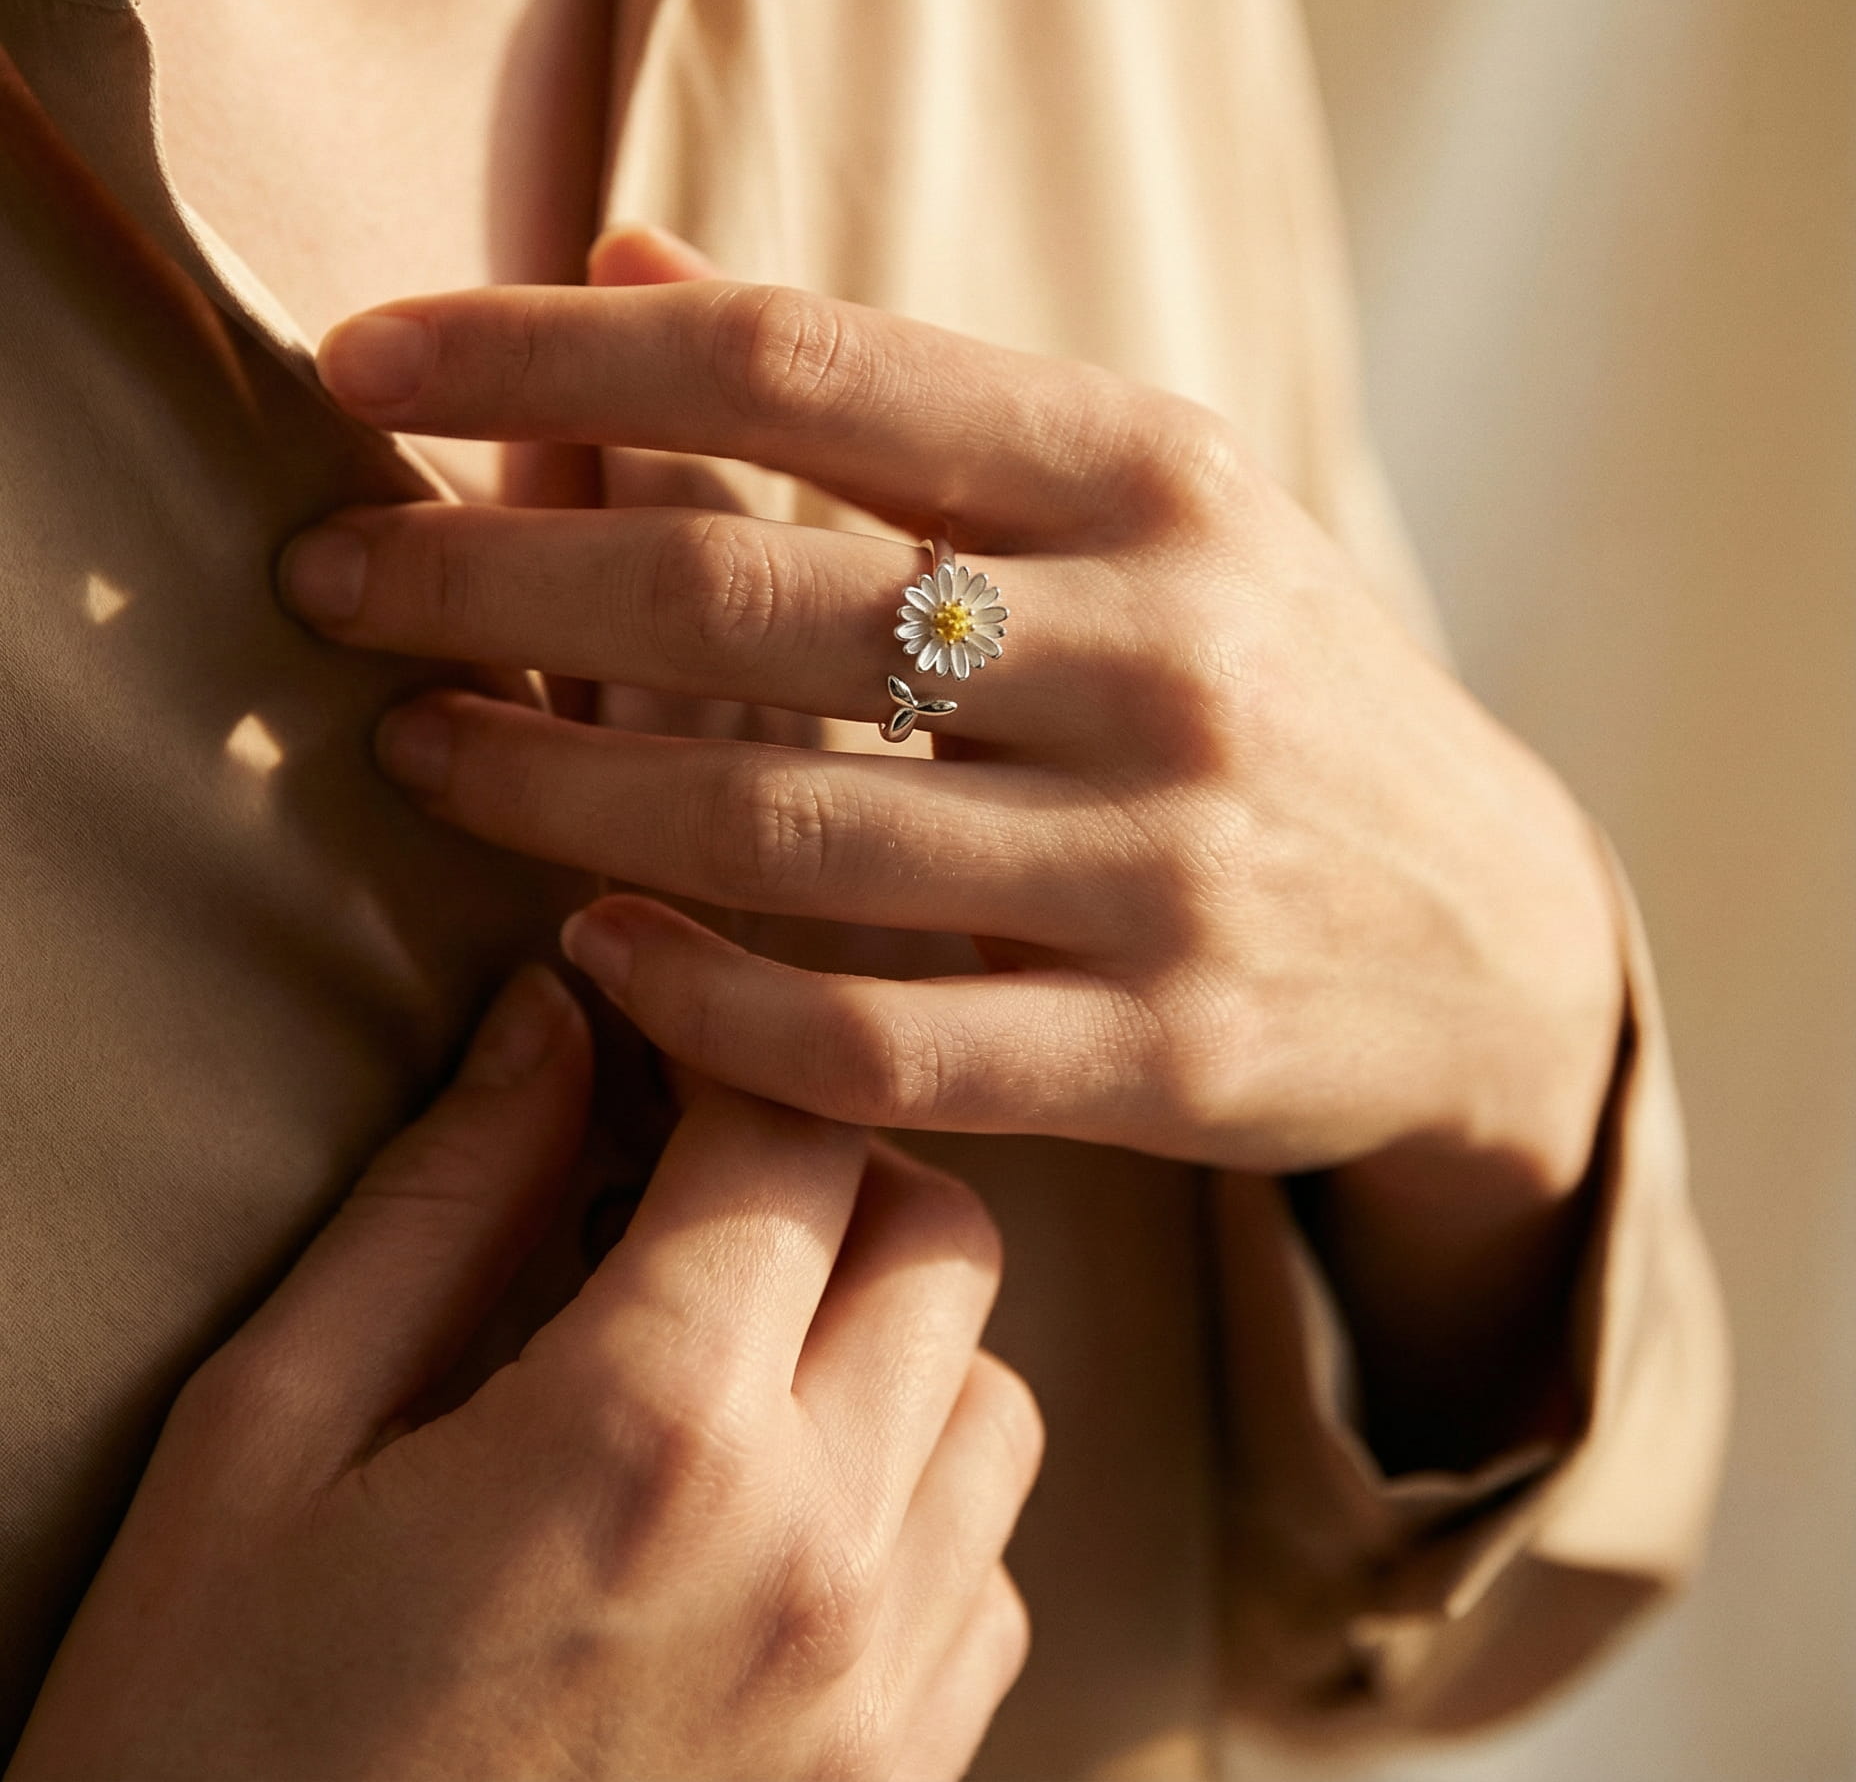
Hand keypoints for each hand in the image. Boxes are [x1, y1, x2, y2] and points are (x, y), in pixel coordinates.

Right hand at [10, 970, 1039, 1781]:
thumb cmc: (206, 1753)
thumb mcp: (264, 1446)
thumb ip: (440, 1206)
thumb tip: (552, 1021)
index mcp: (649, 1436)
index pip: (792, 1126)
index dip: (718, 1033)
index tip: (642, 1016)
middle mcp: (816, 1558)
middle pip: (937, 1233)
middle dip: (819, 1162)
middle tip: (677, 1178)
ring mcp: (877, 1697)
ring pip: (991, 1396)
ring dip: (887, 1331)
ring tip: (728, 1350)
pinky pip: (986, 1575)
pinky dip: (913, 1502)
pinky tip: (768, 1518)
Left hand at [283, 257, 1627, 1456]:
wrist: (1493, 932)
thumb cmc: (1261, 676)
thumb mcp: (1134, 497)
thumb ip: (886, 391)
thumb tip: (622, 248)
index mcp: (1146, 469)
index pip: (791, 361)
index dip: (545, 348)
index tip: (359, 357)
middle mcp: (1164, 649)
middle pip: (743, 598)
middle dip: (485, 581)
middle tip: (322, 580)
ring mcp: (1167, 865)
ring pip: (778, 826)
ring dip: (547, 789)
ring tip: (411, 749)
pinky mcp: (1160, 1057)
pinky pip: (872, 1040)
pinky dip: (696, 997)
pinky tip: (584, 947)